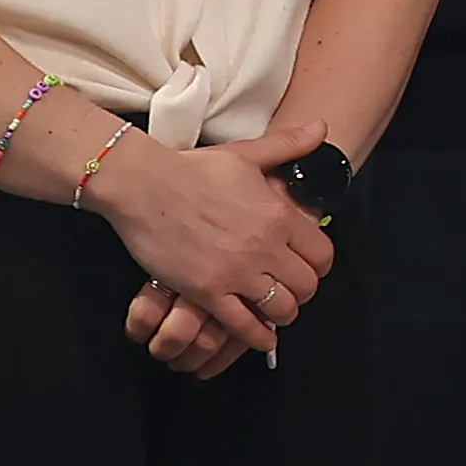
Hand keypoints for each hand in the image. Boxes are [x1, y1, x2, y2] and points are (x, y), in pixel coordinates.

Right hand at [95, 137, 333, 364]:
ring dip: (281, 314)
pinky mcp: (207, 291)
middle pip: (306, 286)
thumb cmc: (192, 169)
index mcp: (278, 215)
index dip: (319, 265)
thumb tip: (323, 128)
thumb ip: (288, 145)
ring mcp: (236, 272)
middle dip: (302, 292)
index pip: (322, 254)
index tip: (308, 267)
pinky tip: (260, 337)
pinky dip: (257, 336)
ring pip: (280, 309)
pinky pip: (244, 326)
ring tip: (274, 312)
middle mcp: (264, 247)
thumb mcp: (246, 154)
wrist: (142, 185)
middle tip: (290, 291)